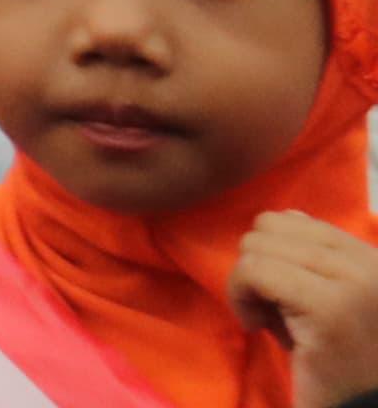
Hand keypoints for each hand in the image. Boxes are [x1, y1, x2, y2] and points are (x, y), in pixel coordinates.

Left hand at [232, 211, 377, 404]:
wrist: (356, 405)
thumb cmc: (335, 361)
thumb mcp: (327, 297)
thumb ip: (311, 257)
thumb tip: (286, 216)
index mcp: (372, 258)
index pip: (296, 220)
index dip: (272, 256)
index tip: (280, 296)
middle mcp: (372, 264)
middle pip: (270, 226)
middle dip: (257, 267)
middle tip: (271, 310)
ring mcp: (355, 283)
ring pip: (257, 245)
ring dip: (246, 283)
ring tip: (268, 319)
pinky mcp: (330, 308)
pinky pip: (254, 271)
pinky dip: (239, 296)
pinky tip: (255, 325)